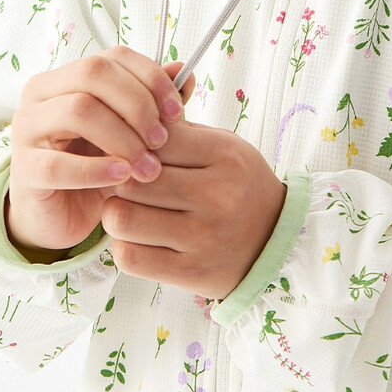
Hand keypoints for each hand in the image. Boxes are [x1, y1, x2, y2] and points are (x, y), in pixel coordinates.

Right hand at [6, 47, 193, 255]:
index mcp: (67, 76)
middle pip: (93, 73)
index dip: (150, 78)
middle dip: (137, 105)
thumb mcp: (127, 132)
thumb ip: (152, 103)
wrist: (58, 214)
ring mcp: (27, 129)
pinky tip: (122, 176)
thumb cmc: (93, 165)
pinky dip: (96, 170)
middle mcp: (42, 94)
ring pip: (78, 111)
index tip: (177, 111)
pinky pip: (59, 164)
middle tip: (162, 140)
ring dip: (122, 139)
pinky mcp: (24, 169)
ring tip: (148, 167)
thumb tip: (184, 72)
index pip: (112, 57)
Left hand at [99, 118, 288, 301]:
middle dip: (119, 180)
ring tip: (129, 210)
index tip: (134, 152)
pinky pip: (131, 257)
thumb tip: (130, 119)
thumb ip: (179, 133)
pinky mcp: (192, 273)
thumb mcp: (222, 147)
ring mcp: (203, 238)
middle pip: (132, 180)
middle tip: (125, 183)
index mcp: (224, 156)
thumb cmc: (238, 187)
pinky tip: (139, 238)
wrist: (275, 242)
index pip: (154, 140)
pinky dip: (125, 246)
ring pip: (123, 219)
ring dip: (117, 214)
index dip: (134, 144)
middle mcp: (216, 196)